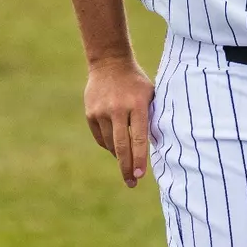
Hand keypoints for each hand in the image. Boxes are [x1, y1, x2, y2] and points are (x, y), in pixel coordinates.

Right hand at [85, 57, 154, 187]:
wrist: (110, 62)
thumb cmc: (136, 82)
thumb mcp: (150, 95)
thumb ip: (151, 117)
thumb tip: (155, 146)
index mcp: (137, 105)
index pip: (139, 138)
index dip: (140, 159)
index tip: (141, 176)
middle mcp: (118, 109)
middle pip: (122, 146)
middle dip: (127, 168)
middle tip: (132, 183)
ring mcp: (102, 112)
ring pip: (110, 144)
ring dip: (119, 156)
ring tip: (126, 164)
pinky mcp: (91, 113)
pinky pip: (101, 137)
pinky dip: (109, 145)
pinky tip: (115, 148)